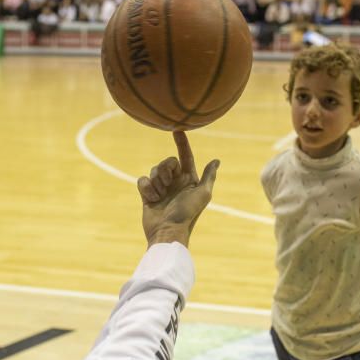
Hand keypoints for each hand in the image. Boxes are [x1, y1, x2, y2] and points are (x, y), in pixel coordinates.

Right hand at [137, 131, 219, 247]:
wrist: (167, 230)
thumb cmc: (188, 214)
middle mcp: (175, 181)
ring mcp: (160, 187)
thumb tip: (216, 160)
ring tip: (160, 196)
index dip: (182, 143)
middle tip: (168, 185)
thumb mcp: (203, 194)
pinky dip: (147, 188)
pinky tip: (152, 200)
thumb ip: (209, 176)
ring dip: (157, 182)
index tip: (177, 129)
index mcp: (189, 179)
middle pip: (167, 161)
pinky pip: (142, 179)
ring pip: (154, 169)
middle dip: (166, 170)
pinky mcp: (147, 193)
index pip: (185, 156)